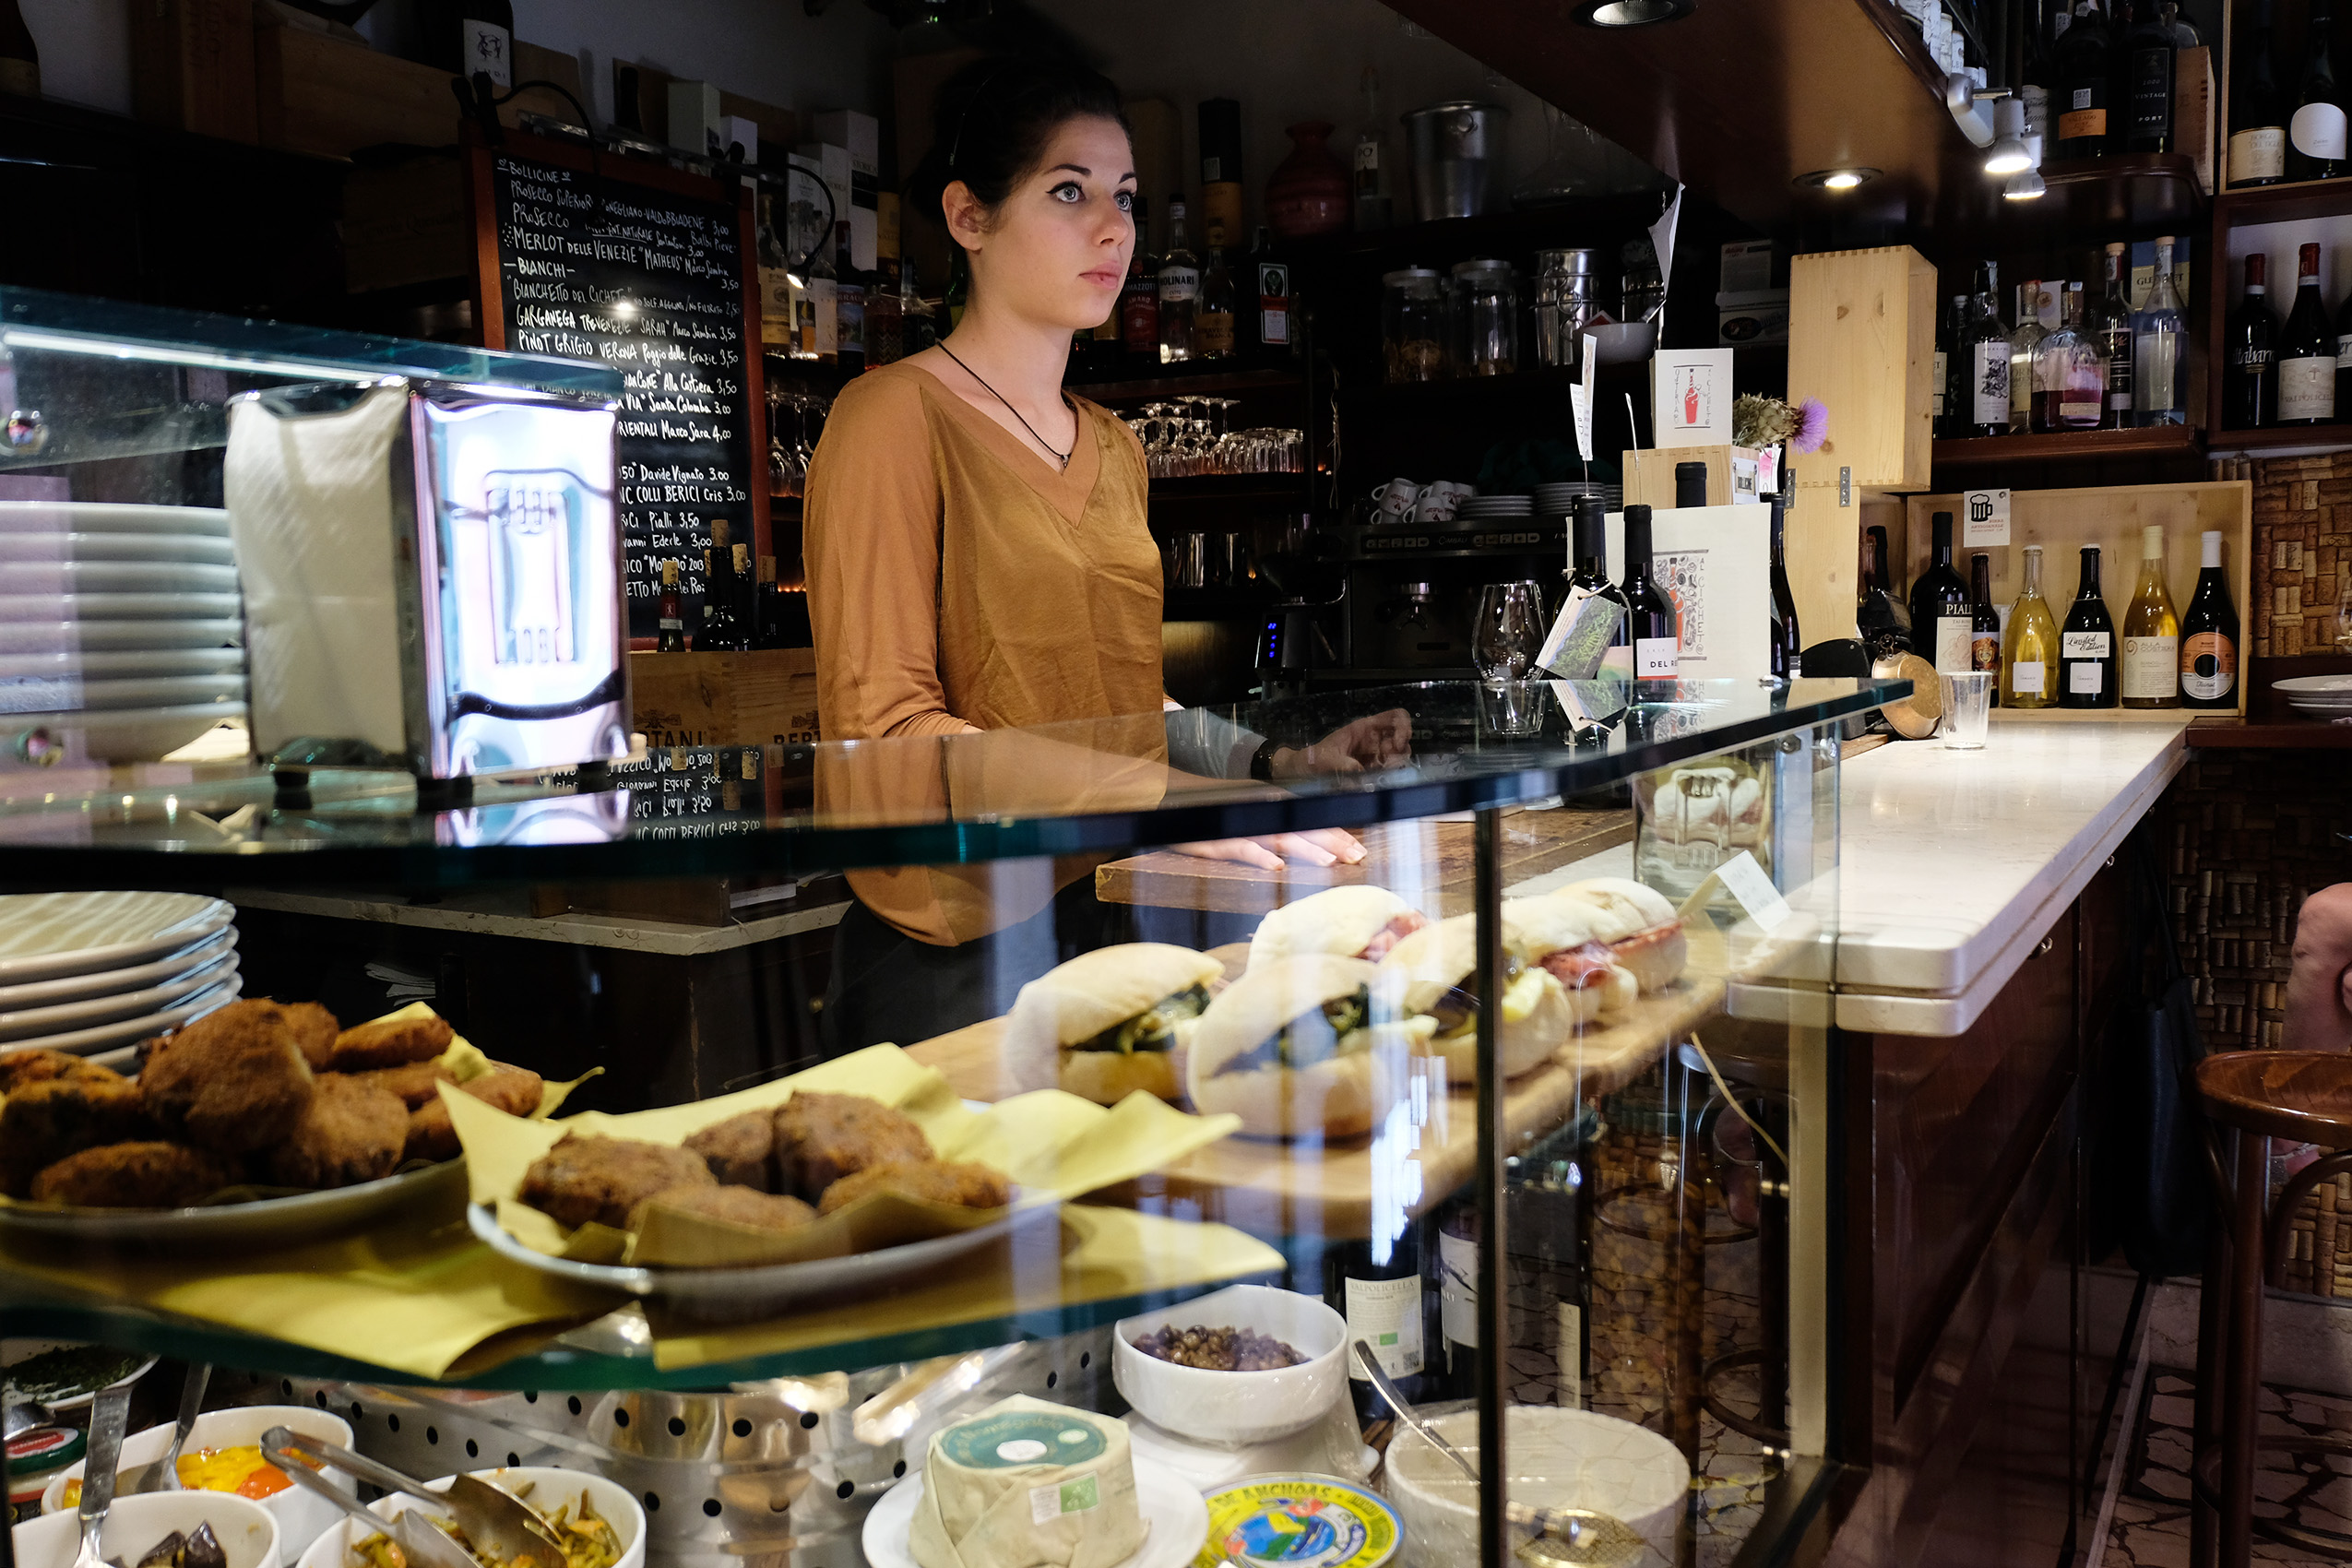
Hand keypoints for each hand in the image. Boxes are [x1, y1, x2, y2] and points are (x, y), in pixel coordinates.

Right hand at [1168, 827, 1367, 870]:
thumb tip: (1310, 847)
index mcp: (1270, 810)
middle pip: (1301, 828)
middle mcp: (1260, 815)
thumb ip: (1277, 831)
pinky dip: (1258, 856)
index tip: (1360, 851)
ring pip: (1278, 837)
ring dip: (1305, 849)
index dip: (1336, 835)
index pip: (1310, 821)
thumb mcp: (1249, 820)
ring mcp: (1239, 827)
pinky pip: (1240, 848)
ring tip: (1328, 863)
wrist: (1169, 800)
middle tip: (1357, 858)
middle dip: (1332, 843)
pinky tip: (1276, 866)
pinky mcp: (1216, 840)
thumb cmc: (1215, 815)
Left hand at [1269, 709, 1413, 779]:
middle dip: (1400, 754)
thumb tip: (1362, 777)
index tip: (1398, 744)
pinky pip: (1389, 774)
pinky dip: (1387, 780)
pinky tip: (1376, 785)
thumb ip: (1344, 768)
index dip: (1403, 727)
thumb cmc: (1312, 761)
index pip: (1395, 718)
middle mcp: (1373, 741)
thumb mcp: (1326, 760)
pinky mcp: (1372, 773)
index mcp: (1364, 729)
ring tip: (1380, 777)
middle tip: (1388, 766)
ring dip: (1395, 769)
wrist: (1301, 774)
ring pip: (1398, 759)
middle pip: (1402, 741)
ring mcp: (1374, 757)